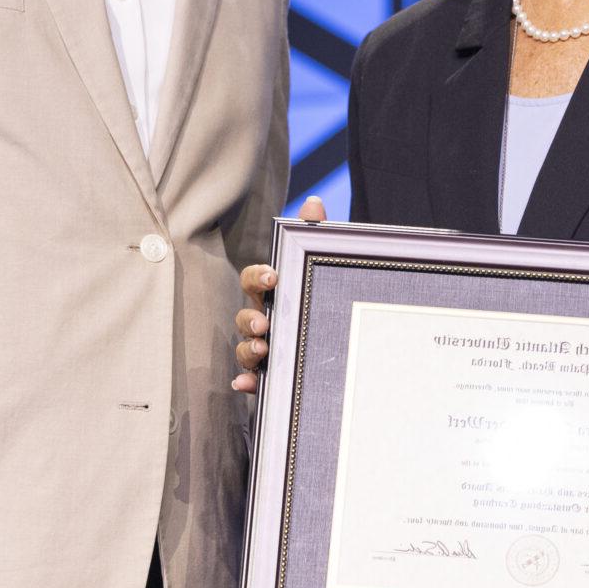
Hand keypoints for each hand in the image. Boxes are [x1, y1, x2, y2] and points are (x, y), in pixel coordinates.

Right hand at [234, 195, 326, 392]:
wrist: (344, 348)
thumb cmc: (324, 300)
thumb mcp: (324, 271)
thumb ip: (317, 238)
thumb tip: (313, 203)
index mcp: (274, 294)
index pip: (254, 279)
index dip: (258, 276)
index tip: (274, 276)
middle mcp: (264, 320)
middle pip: (244, 317)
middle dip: (251, 319)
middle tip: (266, 323)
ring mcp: (264, 349)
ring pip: (245, 349)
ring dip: (248, 349)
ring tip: (263, 351)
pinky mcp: (271, 376)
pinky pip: (252, 380)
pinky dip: (246, 382)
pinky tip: (245, 385)